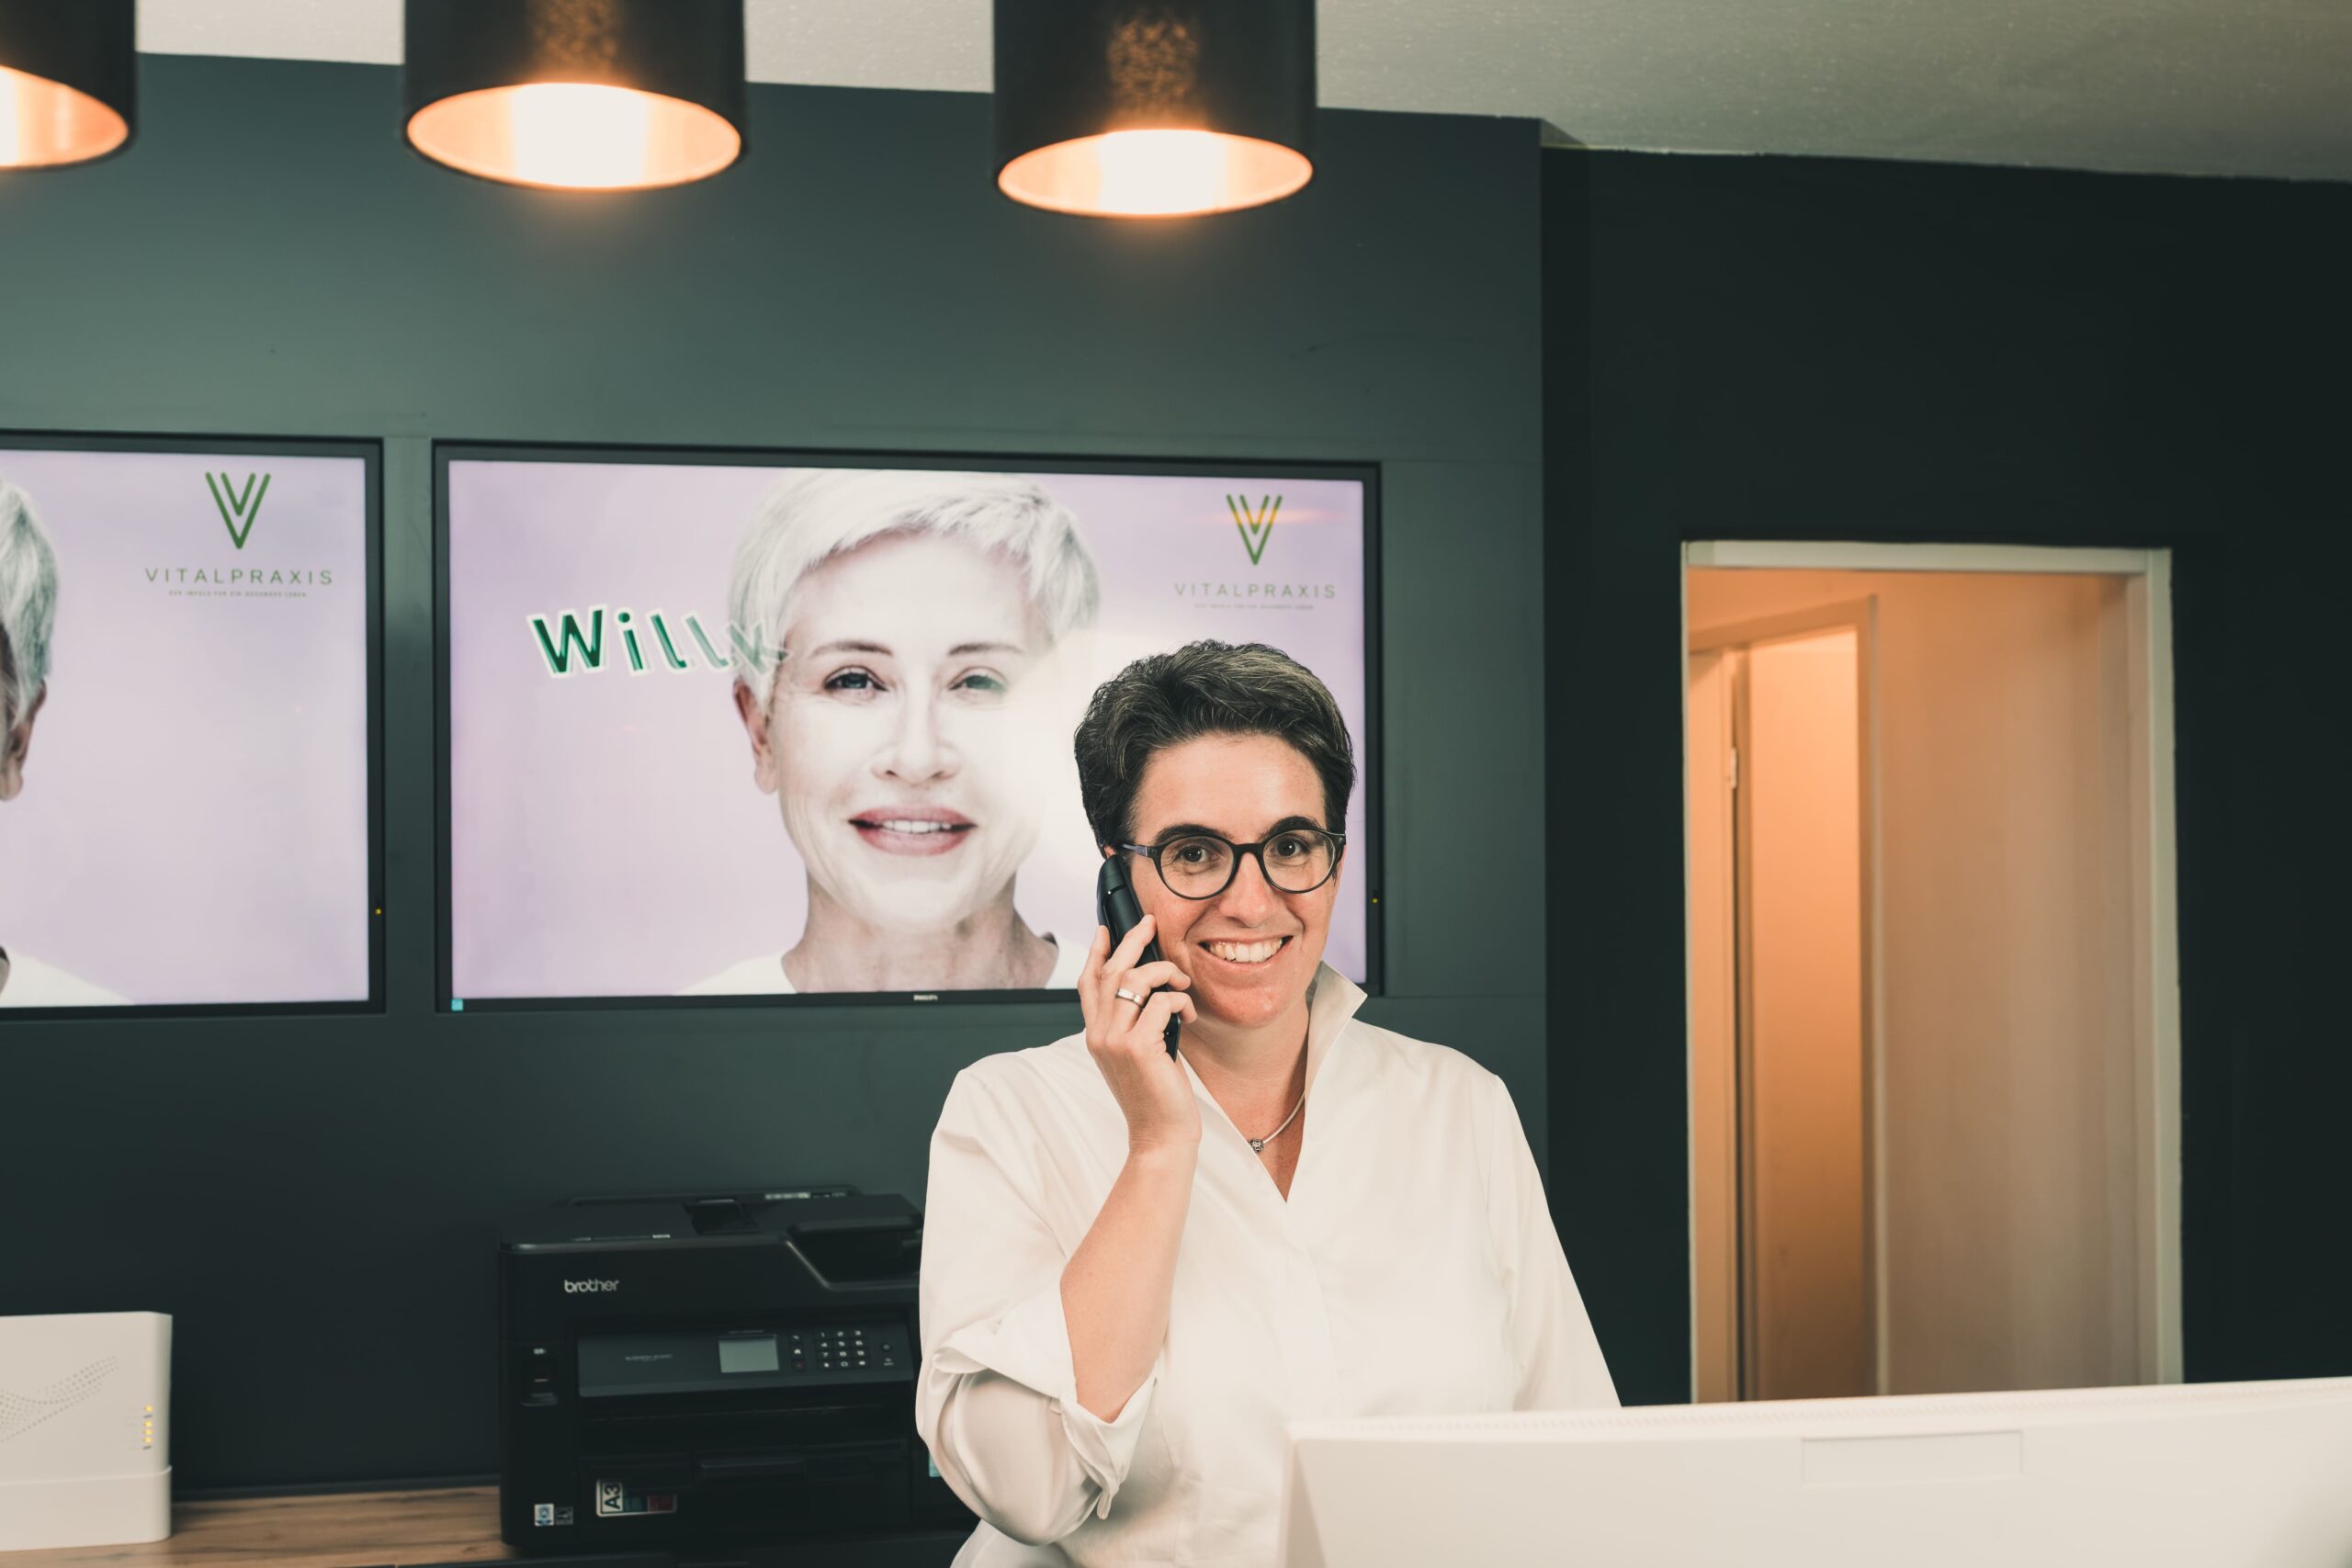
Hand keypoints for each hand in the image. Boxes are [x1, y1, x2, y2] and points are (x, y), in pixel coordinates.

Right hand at [1078, 917, 1200, 1152]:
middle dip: (1132, 942)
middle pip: (1110, 972)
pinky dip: (1181, 1002)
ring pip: (1135, 981)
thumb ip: (1131, 1025)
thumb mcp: (1135, 1055)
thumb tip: (1149, 989)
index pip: (1087, 984)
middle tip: (1150, 925)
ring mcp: (1115, 1040)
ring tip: (1183, 984)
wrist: (1159, 1136)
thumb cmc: (1155, 1096)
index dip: (1095, 952)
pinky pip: (1162, 1003)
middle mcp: (1099, 1034)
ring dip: (1166, 973)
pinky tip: (1189, 1016)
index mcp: (1095, 1035)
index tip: (1104, 929)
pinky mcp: (1138, 1047)